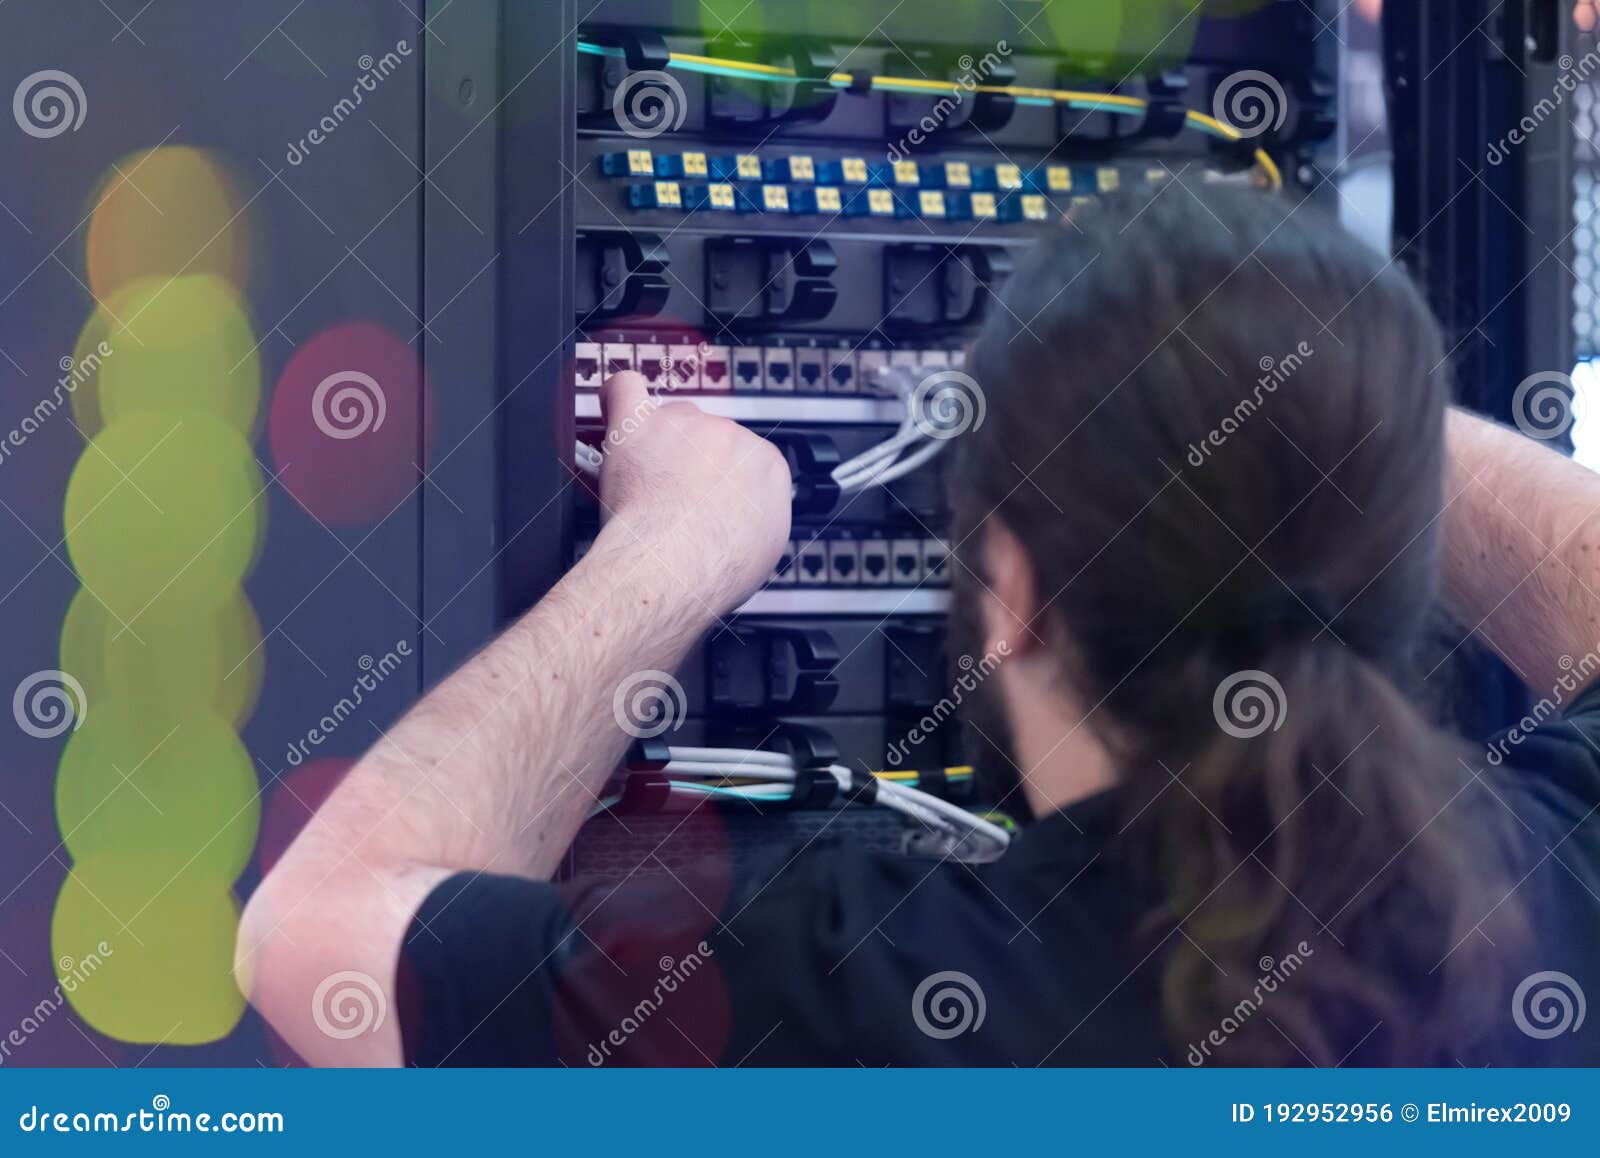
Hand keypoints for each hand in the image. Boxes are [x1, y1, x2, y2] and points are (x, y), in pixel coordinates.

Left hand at [596, 371, 792, 612]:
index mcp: (766, 464)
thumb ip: (759, 515)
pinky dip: (621, 396)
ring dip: (658, 445)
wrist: (674, 567)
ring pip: (669, 421)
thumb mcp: (765, 550)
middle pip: (708, 436)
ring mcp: (686, 426)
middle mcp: (731, 436)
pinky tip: (619, 408)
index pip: (745, 458)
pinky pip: (626, 389)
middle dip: (690, 463)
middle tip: (672, 498)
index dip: (723, 479)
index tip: (709, 497)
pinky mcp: (642, 425)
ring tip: (645, 484)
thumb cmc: (713, 568)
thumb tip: (749, 515)